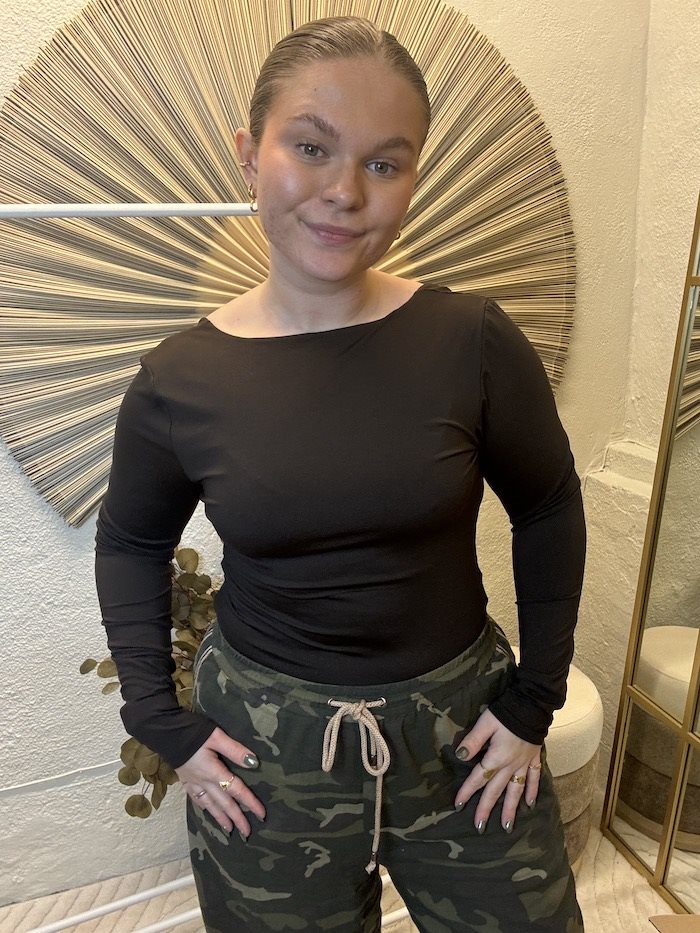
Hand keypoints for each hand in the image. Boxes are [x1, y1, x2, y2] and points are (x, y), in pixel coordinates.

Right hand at [177, 727, 265, 837]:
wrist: (166, 733)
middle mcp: (204, 782)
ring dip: (221, 818)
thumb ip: (235, 750)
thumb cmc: (193, 733)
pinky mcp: (185, 781)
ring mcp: (193, 783)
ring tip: (229, 830)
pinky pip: (197, 799)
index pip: (236, 790)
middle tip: (247, 833)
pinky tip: (208, 811)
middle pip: (224, 803)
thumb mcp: (217, 737)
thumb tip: (254, 763)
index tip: (261, 815)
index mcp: (214, 772)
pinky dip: (205, 808)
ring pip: (210, 805)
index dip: (250, 803)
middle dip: (237, 818)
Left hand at [454, 708, 540, 833]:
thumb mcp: (485, 723)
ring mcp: (524, 764)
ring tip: (507, 826)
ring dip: (511, 809)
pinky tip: (530, 804)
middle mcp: (511, 765)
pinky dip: (532, 791)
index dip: (467, 791)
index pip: (479, 777)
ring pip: (516, 790)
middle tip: (479, 827)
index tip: (458, 805)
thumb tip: (459, 756)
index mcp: (497, 757)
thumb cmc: (506, 713)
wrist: (532, 705)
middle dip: (486, 809)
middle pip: (496, 790)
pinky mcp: (534, 758)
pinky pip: (534, 779)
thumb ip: (473, 741)